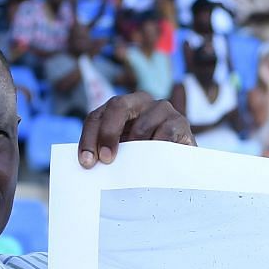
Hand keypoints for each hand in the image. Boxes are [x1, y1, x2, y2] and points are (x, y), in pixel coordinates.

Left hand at [77, 91, 194, 166]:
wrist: (180, 165)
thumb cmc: (146, 158)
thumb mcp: (123, 152)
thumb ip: (108, 151)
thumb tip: (90, 165)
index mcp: (119, 107)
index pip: (96, 117)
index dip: (89, 138)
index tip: (87, 163)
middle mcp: (140, 101)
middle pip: (117, 106)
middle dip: (108, 133)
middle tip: (106, 160)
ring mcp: (162, 109)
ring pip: (141, 125)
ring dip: (136, 146)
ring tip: (134, 167)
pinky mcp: (180, 122)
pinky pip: (165, 133)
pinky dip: (157, 148)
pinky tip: (155, 163)